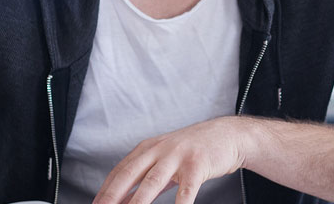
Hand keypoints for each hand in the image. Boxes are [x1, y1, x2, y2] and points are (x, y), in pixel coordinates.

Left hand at [92, 116, 252, 203]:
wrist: (228, 135)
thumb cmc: (195, 150)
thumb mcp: (165, 161)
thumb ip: (144, 180)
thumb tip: (122, 199)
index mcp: (148, 149)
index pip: (120, 171)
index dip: (105, 190)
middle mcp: (160, 150)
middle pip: (129, 174)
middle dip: (112, 196)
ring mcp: (178, 156)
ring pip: (152, 182)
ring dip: (138, 202)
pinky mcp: (197, 165)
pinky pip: (186, 190)